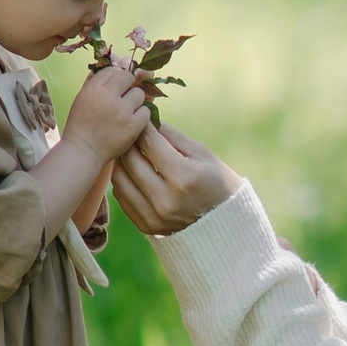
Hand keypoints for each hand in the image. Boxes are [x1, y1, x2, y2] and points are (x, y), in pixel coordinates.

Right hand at [65, 55, 150, 166]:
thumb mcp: (82, 98)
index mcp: (93, 88)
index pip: (112, 71)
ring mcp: (122, 111)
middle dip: (127, 86)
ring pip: (139, 94)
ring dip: (134, 101)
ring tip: (125, 112)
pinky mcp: (133, 125)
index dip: (115, 78)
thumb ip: (95, 82)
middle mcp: (108, 96)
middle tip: (122, 99)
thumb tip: (113, 66)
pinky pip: (146, 111)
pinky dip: (140, 116)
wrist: (83, 151)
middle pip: (128, 78)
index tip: (115, 88)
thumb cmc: (81, 125)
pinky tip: (131, 123)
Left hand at [111, 123, 242, 236]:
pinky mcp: (147, 226)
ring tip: (132, 153)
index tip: (143, 119)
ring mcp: (154, 216)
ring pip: (120, 179)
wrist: (226, 224)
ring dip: (122, 162)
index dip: (143, 127)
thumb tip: (147, 120)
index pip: (150, 143)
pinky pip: (122, 198)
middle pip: (131, 161)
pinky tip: (134, 173)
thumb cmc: (217, 182)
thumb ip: (172, 136)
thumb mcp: (202, 154)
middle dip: (130, 142)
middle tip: (134, 134)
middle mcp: (165, 199)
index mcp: (184, 177)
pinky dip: (124, 181)